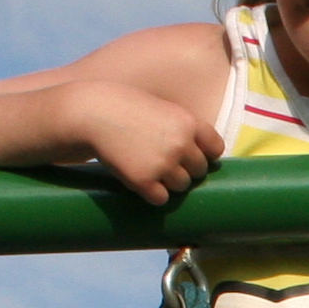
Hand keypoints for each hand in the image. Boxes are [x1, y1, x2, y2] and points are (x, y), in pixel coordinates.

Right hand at [70, 80, 224, 205]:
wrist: (92, 114)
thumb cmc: (127, 109)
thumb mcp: (164, 109)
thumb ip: (185, 129)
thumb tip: (208, 157)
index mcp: (189, 123)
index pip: (215, 149)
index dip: (204, 154)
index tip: (191, 155)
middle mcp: (181, 145)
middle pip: (199, 171)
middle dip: (185, 169)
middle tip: (163, 161)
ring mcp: (163, 164)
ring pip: (182, 186)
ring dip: (169, 182)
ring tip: (150, 167)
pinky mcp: (144, 181)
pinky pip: (161, 199)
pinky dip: (153, 193)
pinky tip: (140, 179)